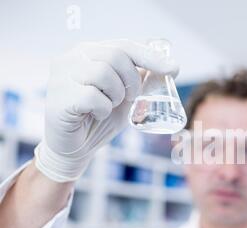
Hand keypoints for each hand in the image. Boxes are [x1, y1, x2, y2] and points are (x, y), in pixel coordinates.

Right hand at [35, 39, 178, 181]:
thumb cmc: (100, 118)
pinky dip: (102, 109)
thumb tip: (172, 67)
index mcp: (89, 52)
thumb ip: (143, 81)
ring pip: (103, 73)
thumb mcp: (127, 98)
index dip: (150, 56)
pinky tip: (96, 115)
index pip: (124, 45)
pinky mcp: (59, 97)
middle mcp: (72, 58)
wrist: (75, 148)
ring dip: (116, 95)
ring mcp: (61, 76)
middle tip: (130, 99)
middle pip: (116, 55)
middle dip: (132, 80)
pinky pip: (92, 97)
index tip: (172, 69)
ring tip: (109, 106)